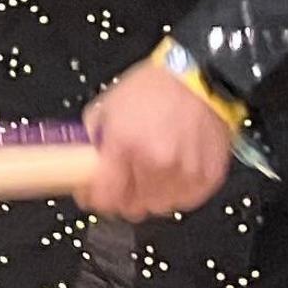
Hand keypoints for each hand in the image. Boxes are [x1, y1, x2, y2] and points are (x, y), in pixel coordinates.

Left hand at [80, 59, 235, 221]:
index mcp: (126, 144)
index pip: (105, 197)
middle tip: (122, 182)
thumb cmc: (153, 89)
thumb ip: (92, 142)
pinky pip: (185, 201)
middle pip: (132, 208)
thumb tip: (80, 166)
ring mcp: (184, 172)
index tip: (92, 195)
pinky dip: (176, 192)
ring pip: (159, 207)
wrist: (198, 79)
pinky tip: (171, 172)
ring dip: (150, 195)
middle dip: (122, 198)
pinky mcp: (207, 177)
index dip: (95, 200)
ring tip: (149, 172)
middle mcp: (156, 162)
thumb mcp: (106, 109)